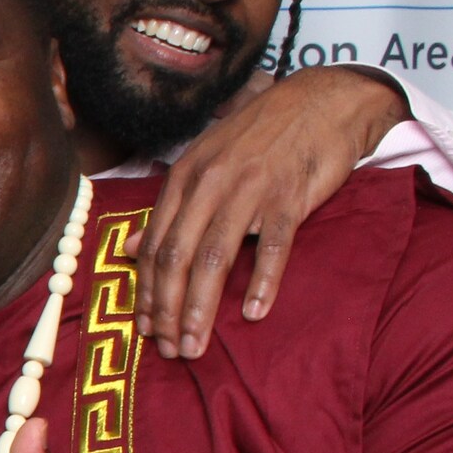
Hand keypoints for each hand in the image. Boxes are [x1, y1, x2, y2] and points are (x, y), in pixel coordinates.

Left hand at [135, 65, 406, 357]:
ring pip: (214, 258)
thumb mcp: (204, 164)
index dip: (147, 292)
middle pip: (177, 257)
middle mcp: (210, 185)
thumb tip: (130, 248)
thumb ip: (170, 209)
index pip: (155, 245)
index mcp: (184, 178)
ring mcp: (250, 190)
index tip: (145, 330)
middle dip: (167, 310)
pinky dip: (262, 282)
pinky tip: (254, 313)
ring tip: (195, 344)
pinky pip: (273, 246)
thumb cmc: (260, 138)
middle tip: (169, 350)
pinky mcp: (290, 196)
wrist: (321, 101)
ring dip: (200, 308)